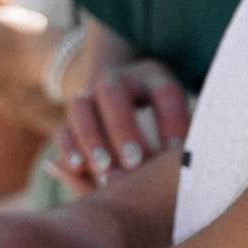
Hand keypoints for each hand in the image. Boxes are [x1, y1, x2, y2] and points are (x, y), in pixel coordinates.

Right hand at [54, 56, 191, 188]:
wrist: (123, 99)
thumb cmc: (162, 122)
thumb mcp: (174, 121)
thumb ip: (176, 142)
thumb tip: (185, 164)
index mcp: (154, 77)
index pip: (164, 93)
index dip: (172, 122)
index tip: (177, 154)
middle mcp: (117, 81)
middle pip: (113, 93)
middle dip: (123, 129)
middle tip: (135, 162)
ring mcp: (89, 96)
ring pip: (81, 108)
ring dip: (91, 139)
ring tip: (105, 170)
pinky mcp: (71, 118)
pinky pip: (63, 129)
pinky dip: (69, 148)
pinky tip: (79, 168)